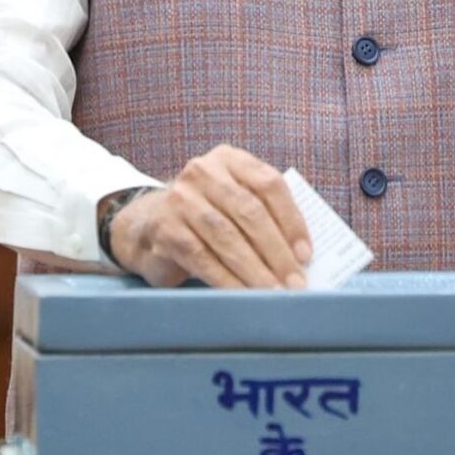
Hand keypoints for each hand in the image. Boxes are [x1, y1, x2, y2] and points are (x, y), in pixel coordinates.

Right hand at [106, 146, 311, 288]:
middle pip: (249, 212)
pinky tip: (244, 296)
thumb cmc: (208, 216)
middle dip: (276, 251)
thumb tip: (300, 255)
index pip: (269, 184)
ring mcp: (180, 199)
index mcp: (229, 159)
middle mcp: (203, 172)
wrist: (148, 225)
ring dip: (255, 270)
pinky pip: (202, 258)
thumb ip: (263, 215)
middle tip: (295, 282)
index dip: (291, 220)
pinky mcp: (164, 229)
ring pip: (227, 237)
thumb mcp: (233, 203)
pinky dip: (227, 280)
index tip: (306, 254)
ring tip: (274, 293)